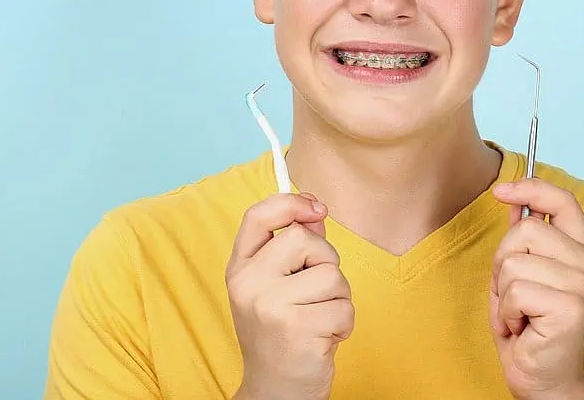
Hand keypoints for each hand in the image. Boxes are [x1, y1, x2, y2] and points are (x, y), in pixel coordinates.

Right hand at [225, 193, 354, 399]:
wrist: (275, 390)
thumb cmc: (281, 333)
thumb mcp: (276, 287)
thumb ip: (295, 249)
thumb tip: (316, 212)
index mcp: (239, 269)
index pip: (258, 216)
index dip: (291, 203)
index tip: (317, 208)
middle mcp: (248, 284)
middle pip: (305, 239)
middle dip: (325, 262)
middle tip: (315, 293)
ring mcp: (270, 306)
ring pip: (331, 275)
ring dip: (337, 299)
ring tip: (317, 320)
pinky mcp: (297, 328)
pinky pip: (344, 308)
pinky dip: (343, 325)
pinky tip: (323, 338)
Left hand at [489, 178, 583, 399]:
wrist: (543, 376)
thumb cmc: (531, 325)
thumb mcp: (522, 272)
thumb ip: (522, 237)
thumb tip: (511, 198)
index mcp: (582, 249)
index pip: (563, 200)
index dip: (531, 188)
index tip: (501, 191)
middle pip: (525, 230)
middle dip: (503, 261)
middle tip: (513, 292)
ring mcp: (582, 284)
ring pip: (513, 263)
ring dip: (503, 293)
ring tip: (519, 312)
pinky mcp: (569, 308)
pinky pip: (514, 292)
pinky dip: (507, 312)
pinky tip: (523, 327)